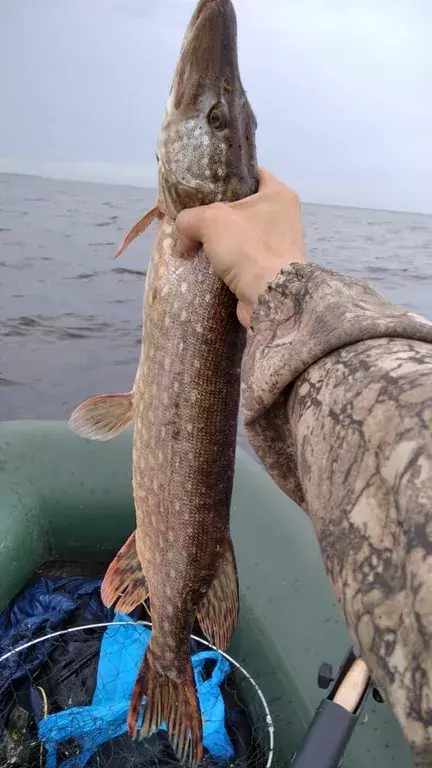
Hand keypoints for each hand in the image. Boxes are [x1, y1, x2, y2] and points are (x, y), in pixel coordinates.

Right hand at [175, 168, 306, 326]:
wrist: (270, 296)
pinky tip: (203, 263)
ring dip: (217, 240)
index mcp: (278, 194)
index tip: (202, 184)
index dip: (225, 175)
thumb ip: (189, 218)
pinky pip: (241, 258)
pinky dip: (224, 261)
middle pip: (241, 206)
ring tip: (191, 241)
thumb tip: (182, 236)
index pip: (250, 173)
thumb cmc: (247, 247)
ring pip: (239, 234)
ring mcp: (278, 244)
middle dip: (215, 212)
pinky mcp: (269, 269)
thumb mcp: (210, 221)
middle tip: (191, 216)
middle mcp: (282, 216)